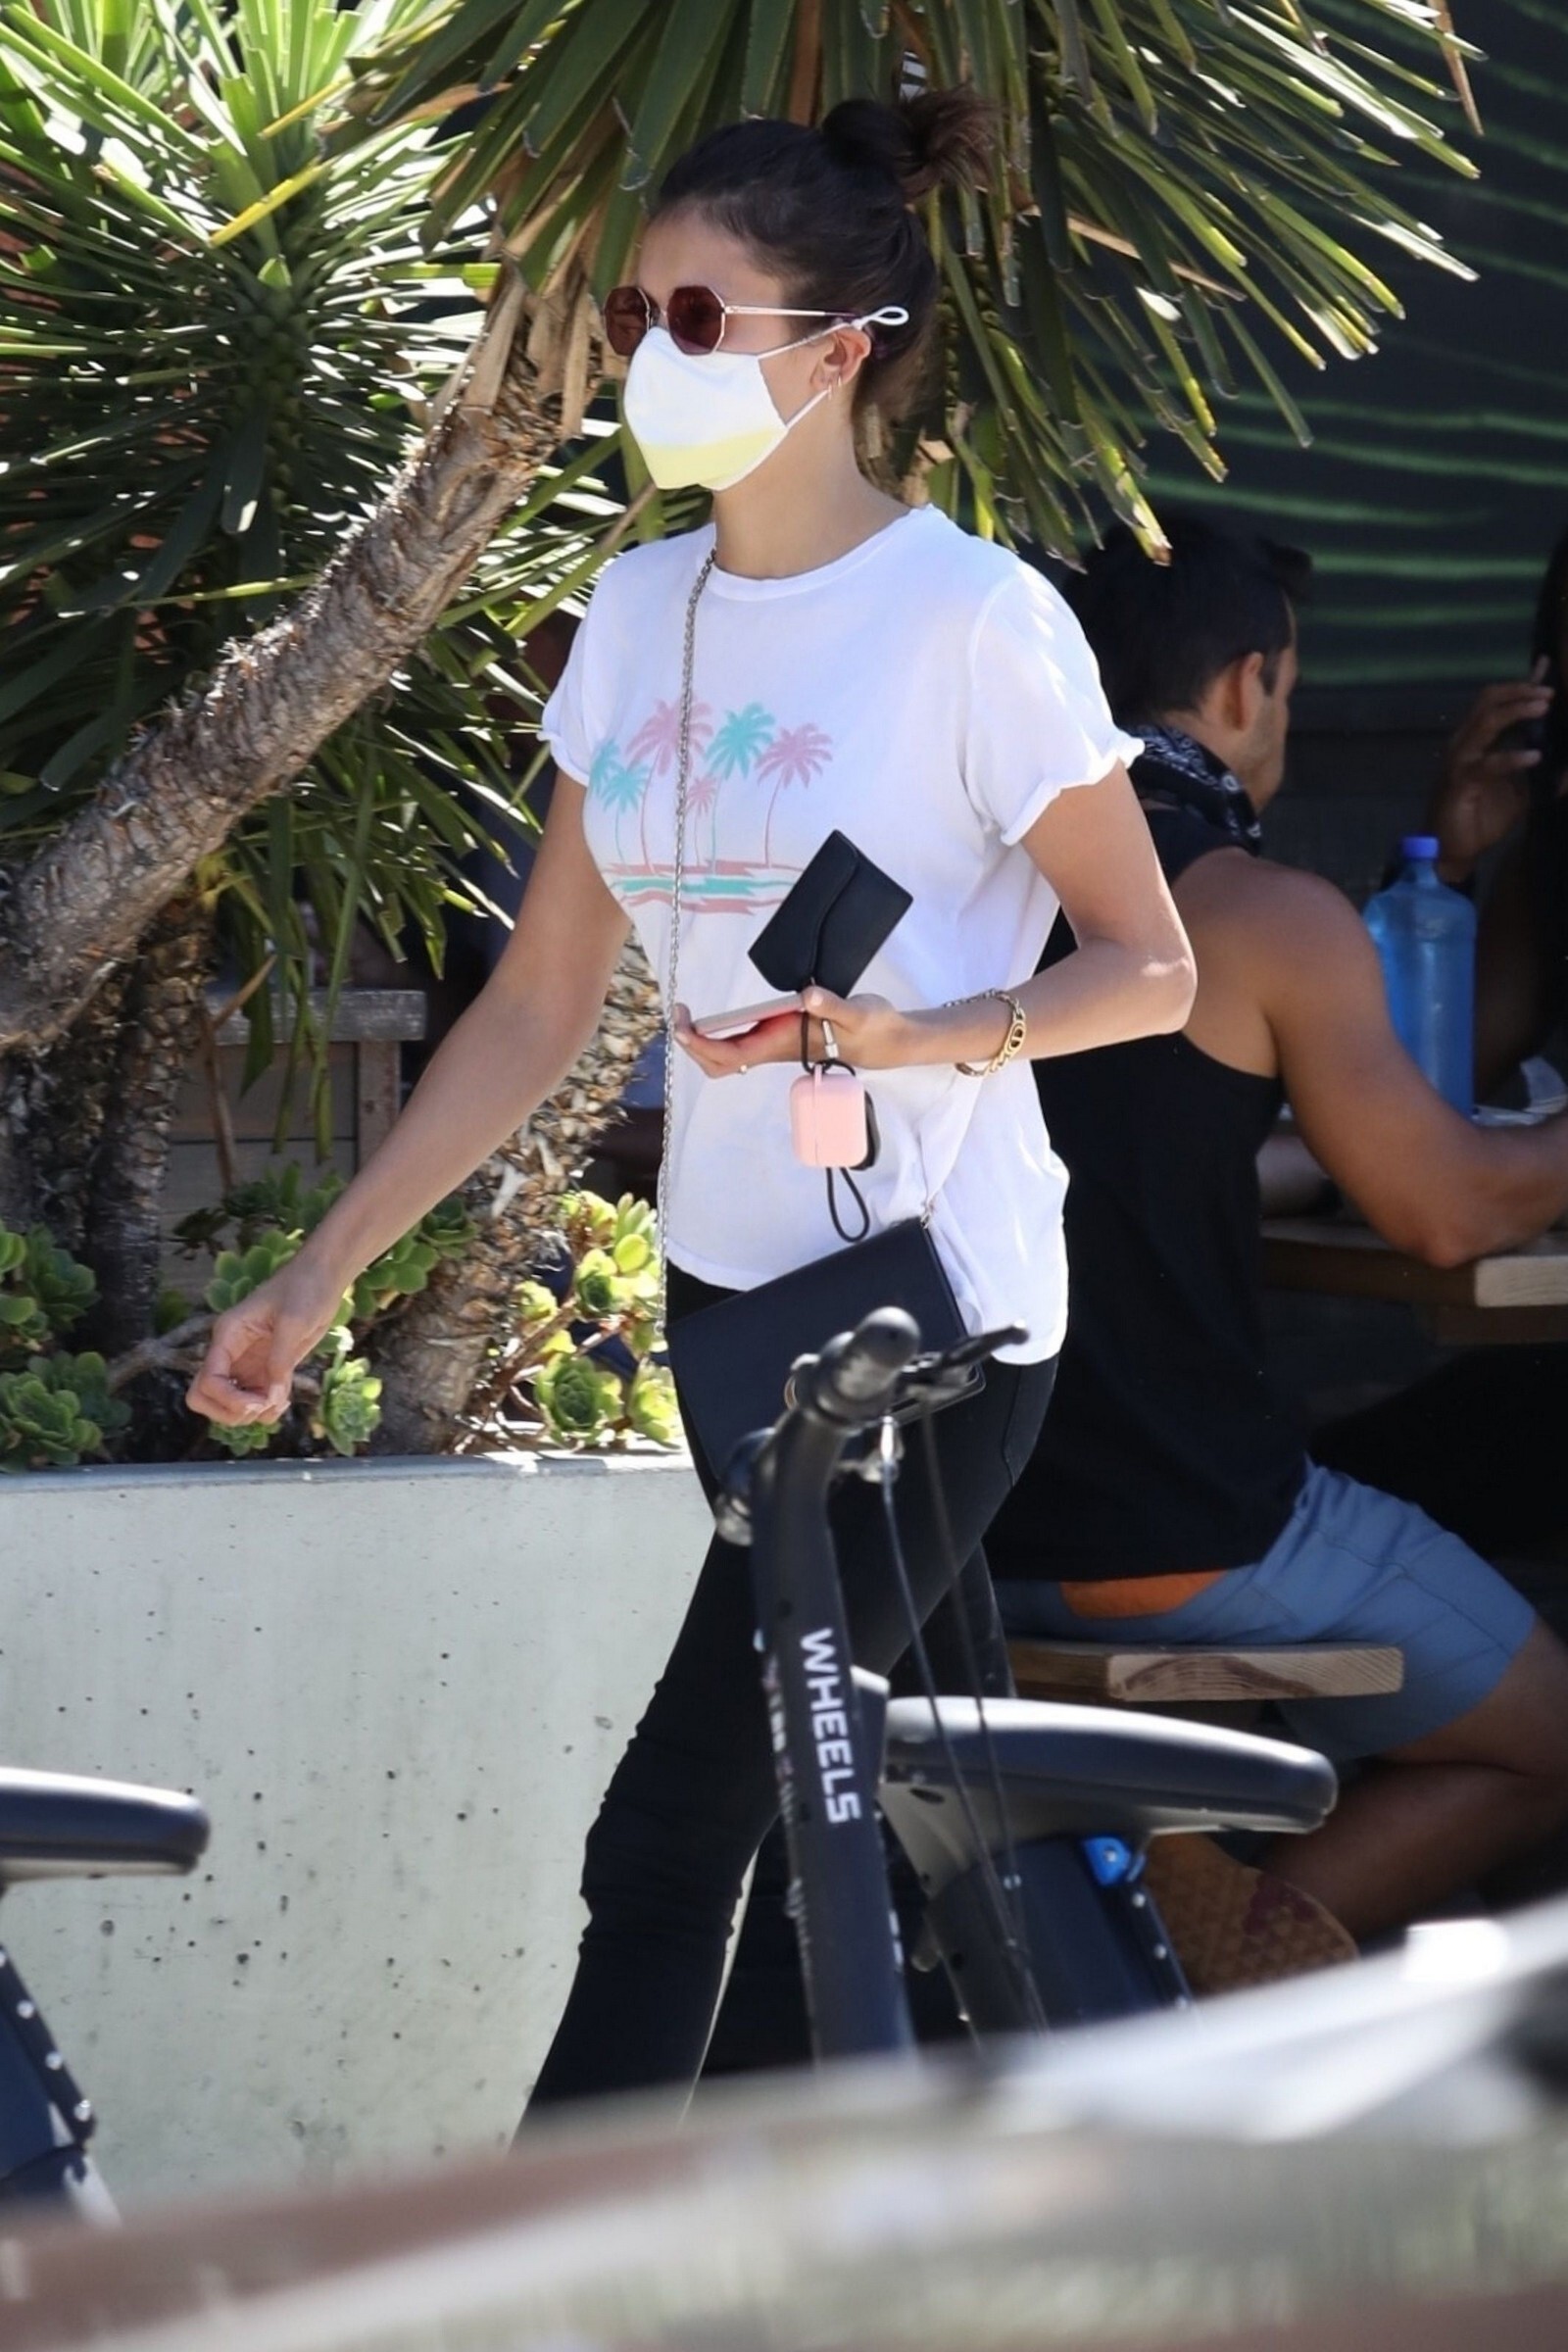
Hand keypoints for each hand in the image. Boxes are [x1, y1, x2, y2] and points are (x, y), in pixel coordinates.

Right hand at [185, 1258, 343, 1427]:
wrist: (322, 1278)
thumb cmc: (305, 1289)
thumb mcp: (293, 1322)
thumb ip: (280, 1361)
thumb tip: (271, 1400)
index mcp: (228, 1336)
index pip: (207, 1381)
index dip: (227, 1400)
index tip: (258, 1402)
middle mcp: (230, 1353)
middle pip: (204, 1397)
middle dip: (230, 1412)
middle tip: (261, 1406)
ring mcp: (246, 1364)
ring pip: (228, 1404)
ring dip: (250, 1414)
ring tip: (278, 1402)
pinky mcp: (264, 1371)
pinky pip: (254, 1401)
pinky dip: (266, 1410)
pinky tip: (284, 1399)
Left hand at [673, 987, 911, 1078]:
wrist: (887, 1041)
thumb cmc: (871, 1027)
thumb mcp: (858, 1012)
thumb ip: (833, 1004)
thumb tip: (808, 996)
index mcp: (784, 1044)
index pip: (733, 1055)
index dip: (703, 1045)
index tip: (685, 1026)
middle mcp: (774, 1049)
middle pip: (720, 1062)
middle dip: (694, 1044)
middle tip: (679, 1014)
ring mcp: (775, 1046)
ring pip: (727, 1057)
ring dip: (702, 1042)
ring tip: (688, 1016)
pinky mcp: (779, 1038)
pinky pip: (739, 1045)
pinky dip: (718, 1036)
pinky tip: (712, 1020)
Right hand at [1429, 664, 1556, 881]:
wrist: (1452, 852)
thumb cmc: (1481, 821)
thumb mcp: (1518, 792)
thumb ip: (1533, 772)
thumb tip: (1561, 761)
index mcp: (1476, 743)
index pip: (1495, 703)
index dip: (1520, 684)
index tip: (1544, 664)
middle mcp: (1464, 744)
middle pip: (1488, 701)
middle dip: (1520, 691)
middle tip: (1548, 692)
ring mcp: (1459, 761)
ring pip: (1486, 722)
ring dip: (1517, 711)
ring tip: (1543, 707)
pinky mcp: (1459, 782)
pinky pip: (1488, 764)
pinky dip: (1512, 758)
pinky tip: (1534, 757)